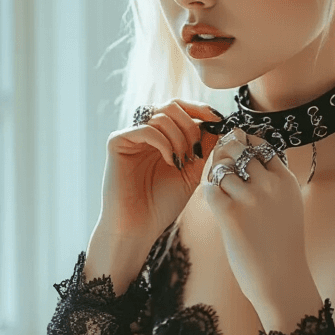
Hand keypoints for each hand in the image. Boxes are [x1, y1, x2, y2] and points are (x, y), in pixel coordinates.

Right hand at [97, 100, 220, 245]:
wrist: (138, 228)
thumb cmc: (162, 204)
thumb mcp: (192, 172)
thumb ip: (203, 147)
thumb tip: (218, 123)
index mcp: (161, 136)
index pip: (181, 108)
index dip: (201, 109)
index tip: (217, 120)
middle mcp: (144, 132)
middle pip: (172, 106)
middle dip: (191, 125)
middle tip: (195, 151)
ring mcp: (130, 136)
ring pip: (161, 115)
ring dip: (179, 137)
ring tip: (182, 161)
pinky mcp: (116, 142)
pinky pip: (145, 129)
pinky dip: (163, 142)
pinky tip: (169, 161)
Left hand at [202, 126, 317, 319]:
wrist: (281, 278)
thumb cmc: (280, 244)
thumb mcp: (287, 205)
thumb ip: (273, 181)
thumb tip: (247, 154)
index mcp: (286, 180)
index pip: (261, 146)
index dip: (243, 144)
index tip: (234, 149)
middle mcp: (270, 184)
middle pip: (238, 151)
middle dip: (224, 154)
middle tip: (219, 164)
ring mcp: (250, 198)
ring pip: (222, 170)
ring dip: (215, 178)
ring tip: (220, 192)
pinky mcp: (231, 214)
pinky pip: (210, 189)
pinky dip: (208, 193)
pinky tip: (215, 204)